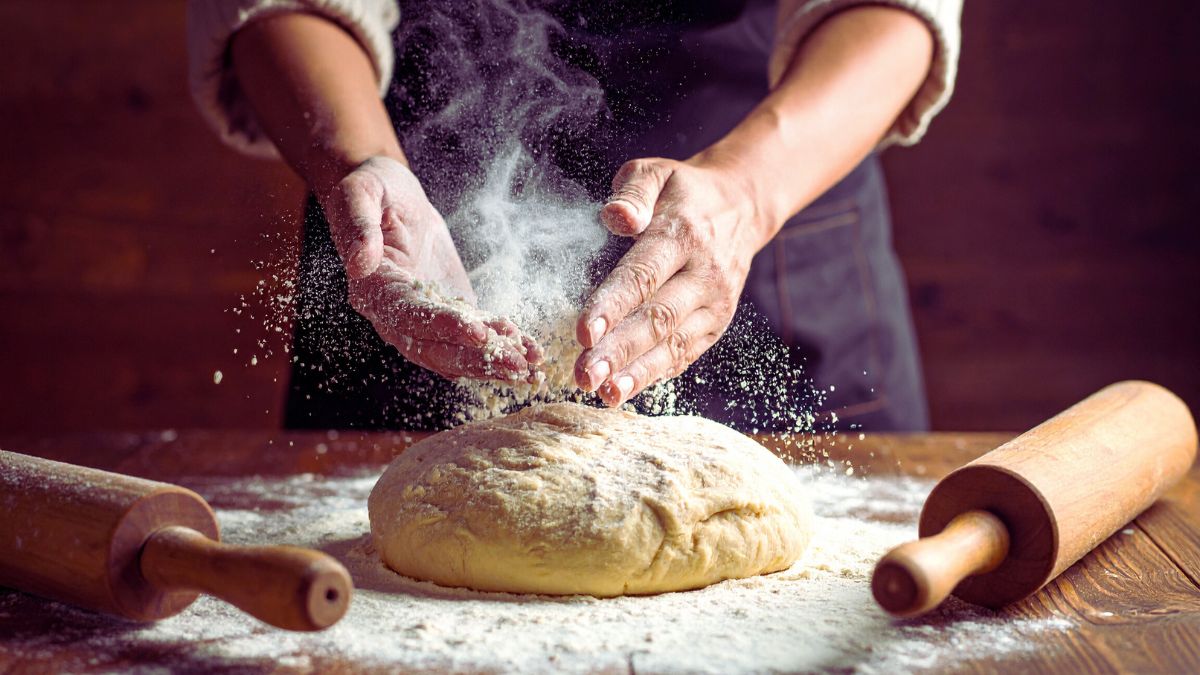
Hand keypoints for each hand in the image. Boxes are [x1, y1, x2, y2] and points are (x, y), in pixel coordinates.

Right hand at [321, 156, 542, 380]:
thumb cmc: (372, 190)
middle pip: (434, 347)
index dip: (444, 326)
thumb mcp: (360, 195)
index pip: (409, 316)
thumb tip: (358, 264)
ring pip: (456, 351)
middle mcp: (394, 315)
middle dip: (476, 359)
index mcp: (373, 289)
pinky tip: (530, 353)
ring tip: (529, 368)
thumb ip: (359, 227)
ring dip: (492, 362)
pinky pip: (473, 335)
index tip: (478, 332)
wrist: (391, 195)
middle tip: (515, 366)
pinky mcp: (448, 310)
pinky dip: (501, 345)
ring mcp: (423, 317)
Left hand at [573, 156, 769, 404]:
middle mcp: (704, 273)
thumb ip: (633, 191)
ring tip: (604, 394)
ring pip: (675, 344)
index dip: (612, 305)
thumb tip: (615, 217)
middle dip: (620, 350)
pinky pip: (687, 353)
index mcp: (683, 234)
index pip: (643, 275)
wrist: (743, 205)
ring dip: (638, 372)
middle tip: (585, 375)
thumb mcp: (657, 172)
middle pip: (659, 318)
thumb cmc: (684, 192)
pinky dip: (658, 374)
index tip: (583, 332)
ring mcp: (715, 302)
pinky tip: (628, 389)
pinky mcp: (717, 322)